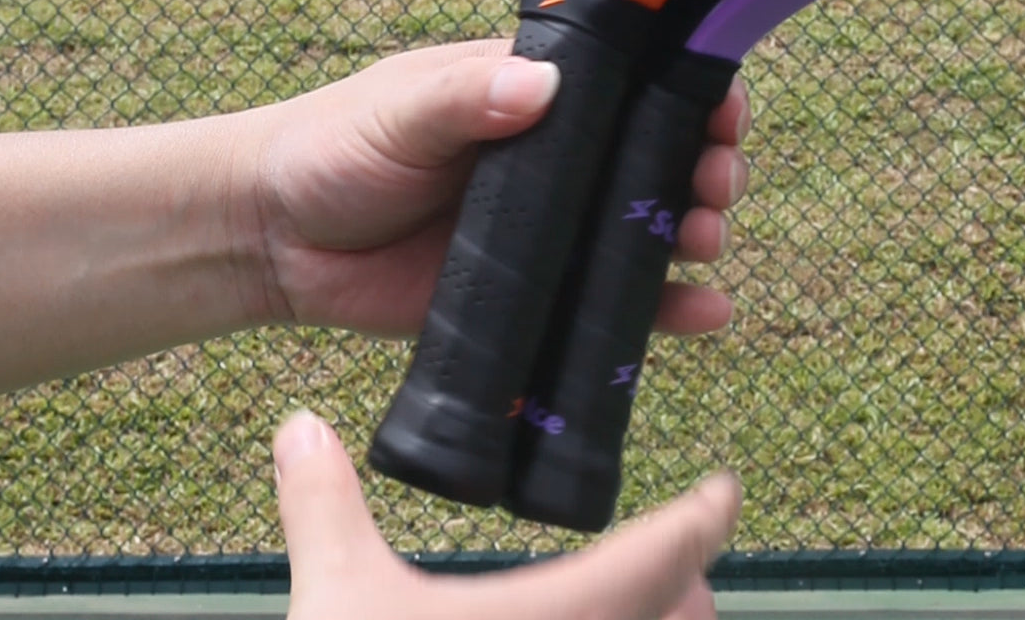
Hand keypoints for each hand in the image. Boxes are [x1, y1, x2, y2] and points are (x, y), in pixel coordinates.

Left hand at [250, 39, 750, 335]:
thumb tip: (542, 86)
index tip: (718, 112)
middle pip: (653, 158)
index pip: (629, 85)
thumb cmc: (330, 151)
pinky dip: (659, 308)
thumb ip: (463, 99)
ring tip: (703, 240)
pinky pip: (606, 301)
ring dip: (690, 233)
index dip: (683, 94)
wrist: (276, 240)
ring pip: (641, 229)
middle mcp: (549, 161)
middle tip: (711, 187)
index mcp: (526, 97)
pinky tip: (703, 312)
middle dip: (700, 169)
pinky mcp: (529, 294)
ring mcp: (545, 230)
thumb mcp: (396, 112)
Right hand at [274, 411, 740, 619]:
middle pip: (683, 618)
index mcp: (561, 618)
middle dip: (685, 579)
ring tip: (652, 607)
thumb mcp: (336, 602)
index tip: (725, 489)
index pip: (667, 552)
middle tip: (680, 553)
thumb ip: (322, 507)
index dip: (706, 515)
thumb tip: (299, 425)